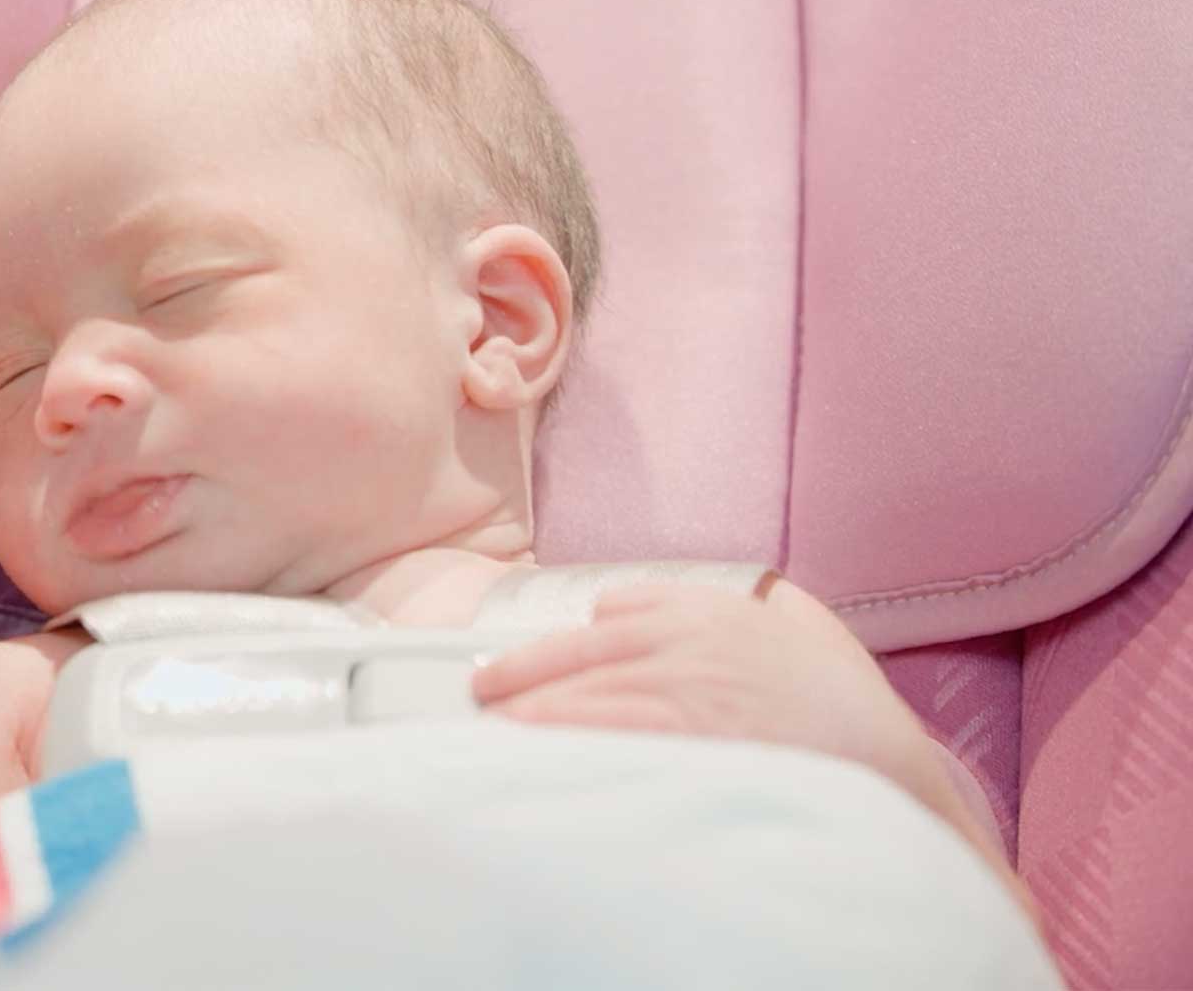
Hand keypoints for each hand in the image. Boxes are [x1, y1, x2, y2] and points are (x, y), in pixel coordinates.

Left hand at [471, 580, 935, 796]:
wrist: (883, 758)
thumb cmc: (844, 701)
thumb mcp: (800, 625)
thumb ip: (749, 608)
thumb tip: (713, 609)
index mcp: (710, 605)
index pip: (620, 605)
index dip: (581, 634)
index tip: (552, 655)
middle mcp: (685, 635)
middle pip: (580, 647)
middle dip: (522, 667)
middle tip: (481, 686)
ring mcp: (680, 680)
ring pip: (582, 686)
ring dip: (527, 703)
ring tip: (490, 720)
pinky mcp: (679, 728)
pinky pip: (600, 724)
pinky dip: (556, 728)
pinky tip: (524, 738)